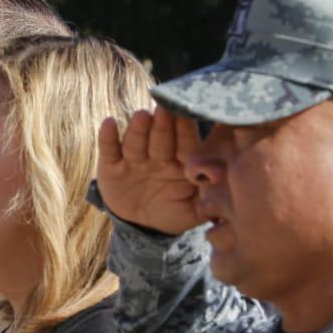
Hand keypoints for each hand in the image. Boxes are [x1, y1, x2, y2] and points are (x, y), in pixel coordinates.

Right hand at [96, 108, 203, 234]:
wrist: (142, 224)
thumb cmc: (173, 211)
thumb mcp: (193, 211)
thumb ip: (208, 200)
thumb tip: (225, 187)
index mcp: (181, 162)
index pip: (185, 144)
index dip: (186, 131)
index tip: (189, 115)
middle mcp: (158, 156)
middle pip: (160, 138)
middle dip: (163, 125)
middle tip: (166, 109)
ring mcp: (134, 159)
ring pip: (136, 142)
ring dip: (138, 129)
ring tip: (142, 116)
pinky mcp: (111, 165)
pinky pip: (109, 150)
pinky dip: (107, 137)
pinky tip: (109, 123)